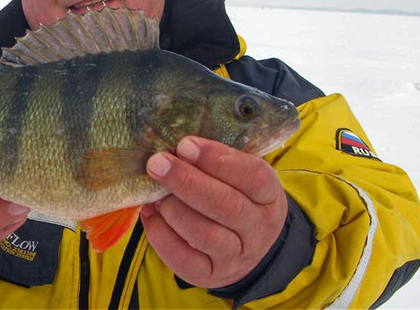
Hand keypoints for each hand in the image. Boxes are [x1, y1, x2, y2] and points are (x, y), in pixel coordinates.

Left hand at [140, 136, 286, 288]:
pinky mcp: (210, 275)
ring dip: (174, 209)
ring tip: (154, 192)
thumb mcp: (239, 174)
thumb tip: (174, 144)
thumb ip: (216, 160)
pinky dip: (162, 235)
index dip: (217, 159)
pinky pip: (185, 260)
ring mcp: (236, 256)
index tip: (185, 145)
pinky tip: (150, 213)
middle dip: (187, 182)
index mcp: (269, 196)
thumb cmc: (236, 195)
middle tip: (157, 163)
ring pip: (206, 234)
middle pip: (226, 206)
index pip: (252, 176)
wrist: (248, 246)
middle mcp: (257, 228)